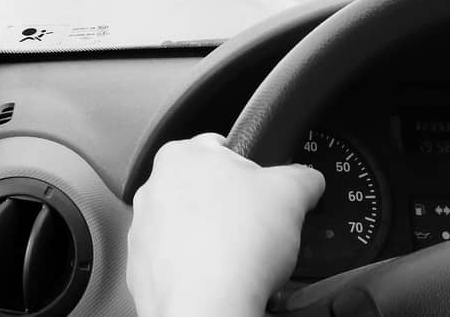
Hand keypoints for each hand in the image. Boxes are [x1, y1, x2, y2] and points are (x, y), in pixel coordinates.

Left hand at [127, 133, 323, 316]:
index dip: (250, 170)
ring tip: (237, 256)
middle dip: (229, 207)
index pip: (220, 148)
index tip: (262, 191)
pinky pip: (175, 261)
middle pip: (203, 189)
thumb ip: (302, 176)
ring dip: (210, 238)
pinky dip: (195, 268)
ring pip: (187, 227)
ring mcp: (142, 230)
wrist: (208, 305)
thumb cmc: (236, 245)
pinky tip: (218, 276)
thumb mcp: (291, 193)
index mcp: (181, 155)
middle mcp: (153, 189)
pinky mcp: (141, 268)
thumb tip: (307, 179)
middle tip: (255, 227)